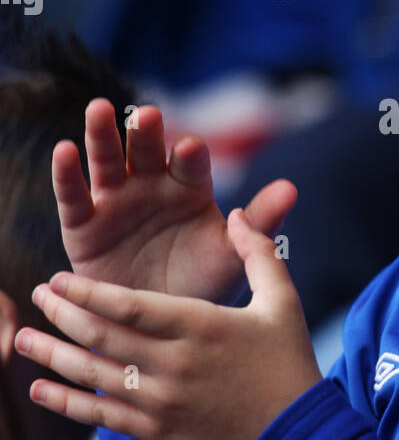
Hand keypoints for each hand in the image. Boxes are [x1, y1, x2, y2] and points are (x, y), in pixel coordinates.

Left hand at [16, 209, 322, 439]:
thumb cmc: (290, 364)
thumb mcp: (283, 301)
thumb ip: (258, 253)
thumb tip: (237, 214)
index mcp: (201, 326)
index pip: (129, 307)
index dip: (87, 292)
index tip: (58, 278)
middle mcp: (175, 364)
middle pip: (103, 337)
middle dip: (62, 314)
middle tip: (35, 296)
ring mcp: (163, 402)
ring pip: (94, 376)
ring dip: (53, 356)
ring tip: (21, 338)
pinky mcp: (159, 433)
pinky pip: (102, 416)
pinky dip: (67, 403)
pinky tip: (40, 390)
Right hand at [55, 99, 295, 301]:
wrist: (159, 330)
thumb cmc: (202, 286)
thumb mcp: (231, 256)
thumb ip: (258, 223)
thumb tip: (292, 187)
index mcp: (190, 188)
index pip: (190, 164)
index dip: (190, 155)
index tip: (192, 149)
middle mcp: (151, 185)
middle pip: (146, 150)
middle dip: (146, 132)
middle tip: (147, 115)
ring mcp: (115, 201)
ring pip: (107, 161)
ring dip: (102, 135)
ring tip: (99, 109)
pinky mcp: (83, 225)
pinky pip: (73, 196)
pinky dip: (66, 174)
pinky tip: (64, 150)